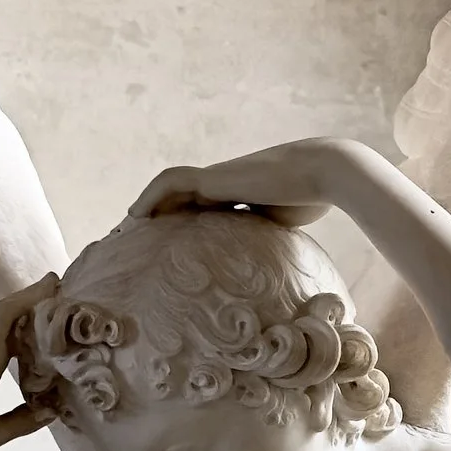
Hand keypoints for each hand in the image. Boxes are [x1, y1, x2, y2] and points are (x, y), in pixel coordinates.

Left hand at [128, 139, 364, 228]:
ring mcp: (218, 177)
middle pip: (182, 197)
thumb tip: (266, 278)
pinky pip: (171, 182)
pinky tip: (135, 216)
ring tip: (127, 228)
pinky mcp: (214, 177)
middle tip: (136, 239)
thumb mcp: (283, 227)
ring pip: (171, 187)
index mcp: (241, 195)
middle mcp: (225, 183)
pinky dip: (151, 196)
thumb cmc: (311, 199)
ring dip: (148, 204)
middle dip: (159, 216)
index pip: (204, 210)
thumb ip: (265, 242)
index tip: (168, 246)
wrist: (323, 172)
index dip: (184, 225)